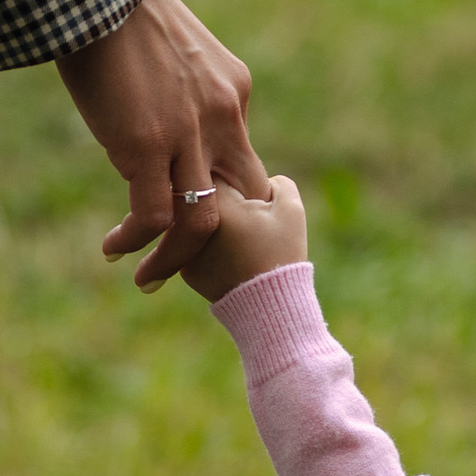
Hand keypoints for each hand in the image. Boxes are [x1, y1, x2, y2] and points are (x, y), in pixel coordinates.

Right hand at [58, 0, 266, 289]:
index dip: (224, 199)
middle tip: (183, 264)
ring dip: (175, 258)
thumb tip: (156, 119)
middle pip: (239, 201)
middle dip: (216, 243)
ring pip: (201, 223)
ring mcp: (187, 134)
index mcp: (231, 91)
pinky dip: (136, 242)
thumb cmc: (117, 9)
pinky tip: (113, 248)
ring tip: (148, 276)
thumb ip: (181, 90)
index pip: (240, 162)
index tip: (195, 219)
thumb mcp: (172, 51)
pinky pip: (154, 217)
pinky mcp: (146, 146)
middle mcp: (222, 116)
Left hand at [179, 174, 308, 302]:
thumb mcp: (291, 208)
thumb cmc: (282, 254)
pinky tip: (233, 255)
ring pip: (194, 222)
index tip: (247, 191)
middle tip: (246, 216)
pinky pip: (193, 246)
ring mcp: (184, 248)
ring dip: (211, 222)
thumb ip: (276, 181)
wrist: (271, 307)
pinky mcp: (186, 270)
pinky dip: (209, 246)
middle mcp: (189, 224)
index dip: (234, 175)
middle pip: (201, 195)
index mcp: (213, 202)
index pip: (214, 168)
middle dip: (221, 200)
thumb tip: (260, 180)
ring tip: (242, 238)